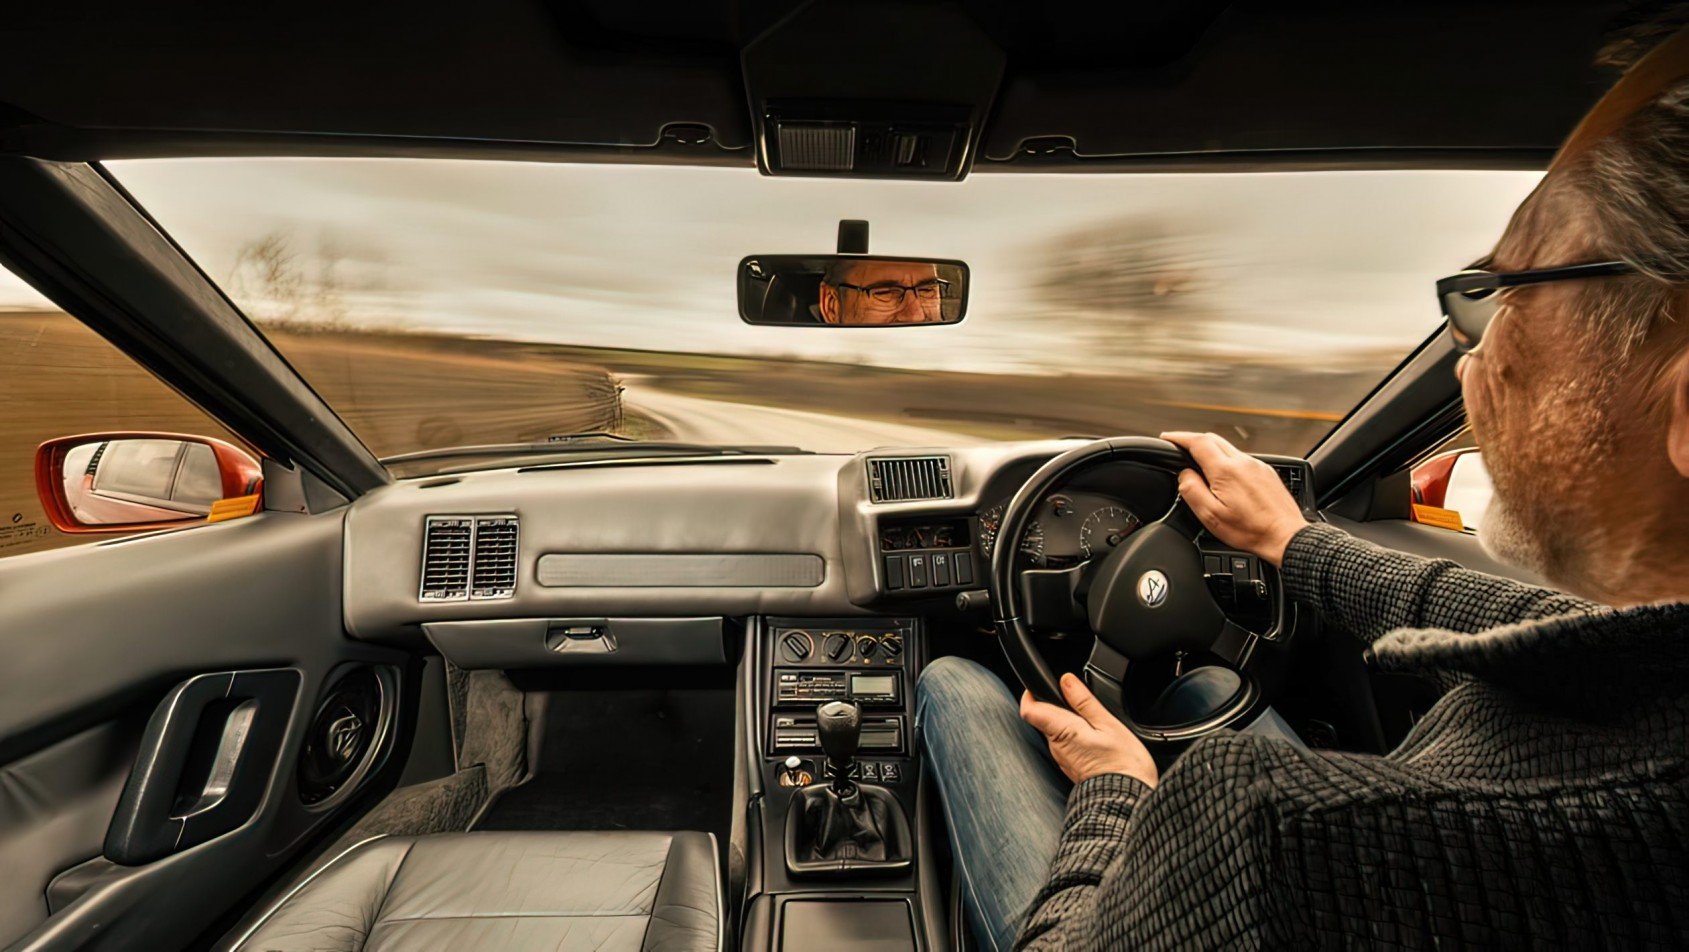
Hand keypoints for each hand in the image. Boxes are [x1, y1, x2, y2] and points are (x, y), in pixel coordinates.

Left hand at [1020, 674, 1157, 786]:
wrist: (1128, 800)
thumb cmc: (1124, 764)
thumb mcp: (1108, 724)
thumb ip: (1085, 702)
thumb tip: (1066, 681)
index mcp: (1062, 732)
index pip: (1029, 710)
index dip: (1032, 693)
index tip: (1044, 684)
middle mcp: (1056, 747)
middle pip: (1043, 718)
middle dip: (1055, 705)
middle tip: (1079, 700)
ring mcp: (1063, 759)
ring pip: (1055, 731)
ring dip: (1067, 721)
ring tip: (1093, 721)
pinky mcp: (1071, 767)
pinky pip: (1066, 745)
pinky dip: (1075, 736)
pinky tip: (1095, 738)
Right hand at [1160, 431, 1307, 566]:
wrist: (1286, 536)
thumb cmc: (1250, 530)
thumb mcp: (1211, 516)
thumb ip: (1191, 491)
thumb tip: (1184, 475)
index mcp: (1226, 471)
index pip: (1197, 442)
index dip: (1179, 437)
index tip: (1167, 438)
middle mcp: (1243, 462)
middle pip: (1212, 438)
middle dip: (1192, 440)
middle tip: (1179, 447)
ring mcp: (1257, 465)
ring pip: (1228, 447)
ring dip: (1210, 450)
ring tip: (1199, 462)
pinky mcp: (1266, 472)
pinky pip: (1241, 458)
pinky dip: (1227, 460)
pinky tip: (1224, 475)